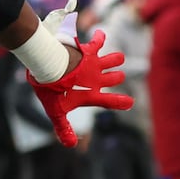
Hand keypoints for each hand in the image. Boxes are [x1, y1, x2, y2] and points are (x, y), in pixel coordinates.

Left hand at [27, 30, 132, 147]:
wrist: (49, 65)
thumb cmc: (52, 89)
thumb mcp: (56, 112)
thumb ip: (63, 128)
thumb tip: (71, 145)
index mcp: (91, 95)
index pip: (111, 101)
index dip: (122, 102)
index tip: (130, 102)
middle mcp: (97, 79)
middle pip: (116, 77)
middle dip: (116, 77)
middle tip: (115, 77)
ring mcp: (94, 63)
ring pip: (114, 59)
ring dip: (115, 59)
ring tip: (115, 59)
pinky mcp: (88, 50)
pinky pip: (99, 41)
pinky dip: (100, 37)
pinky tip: (100, 34)